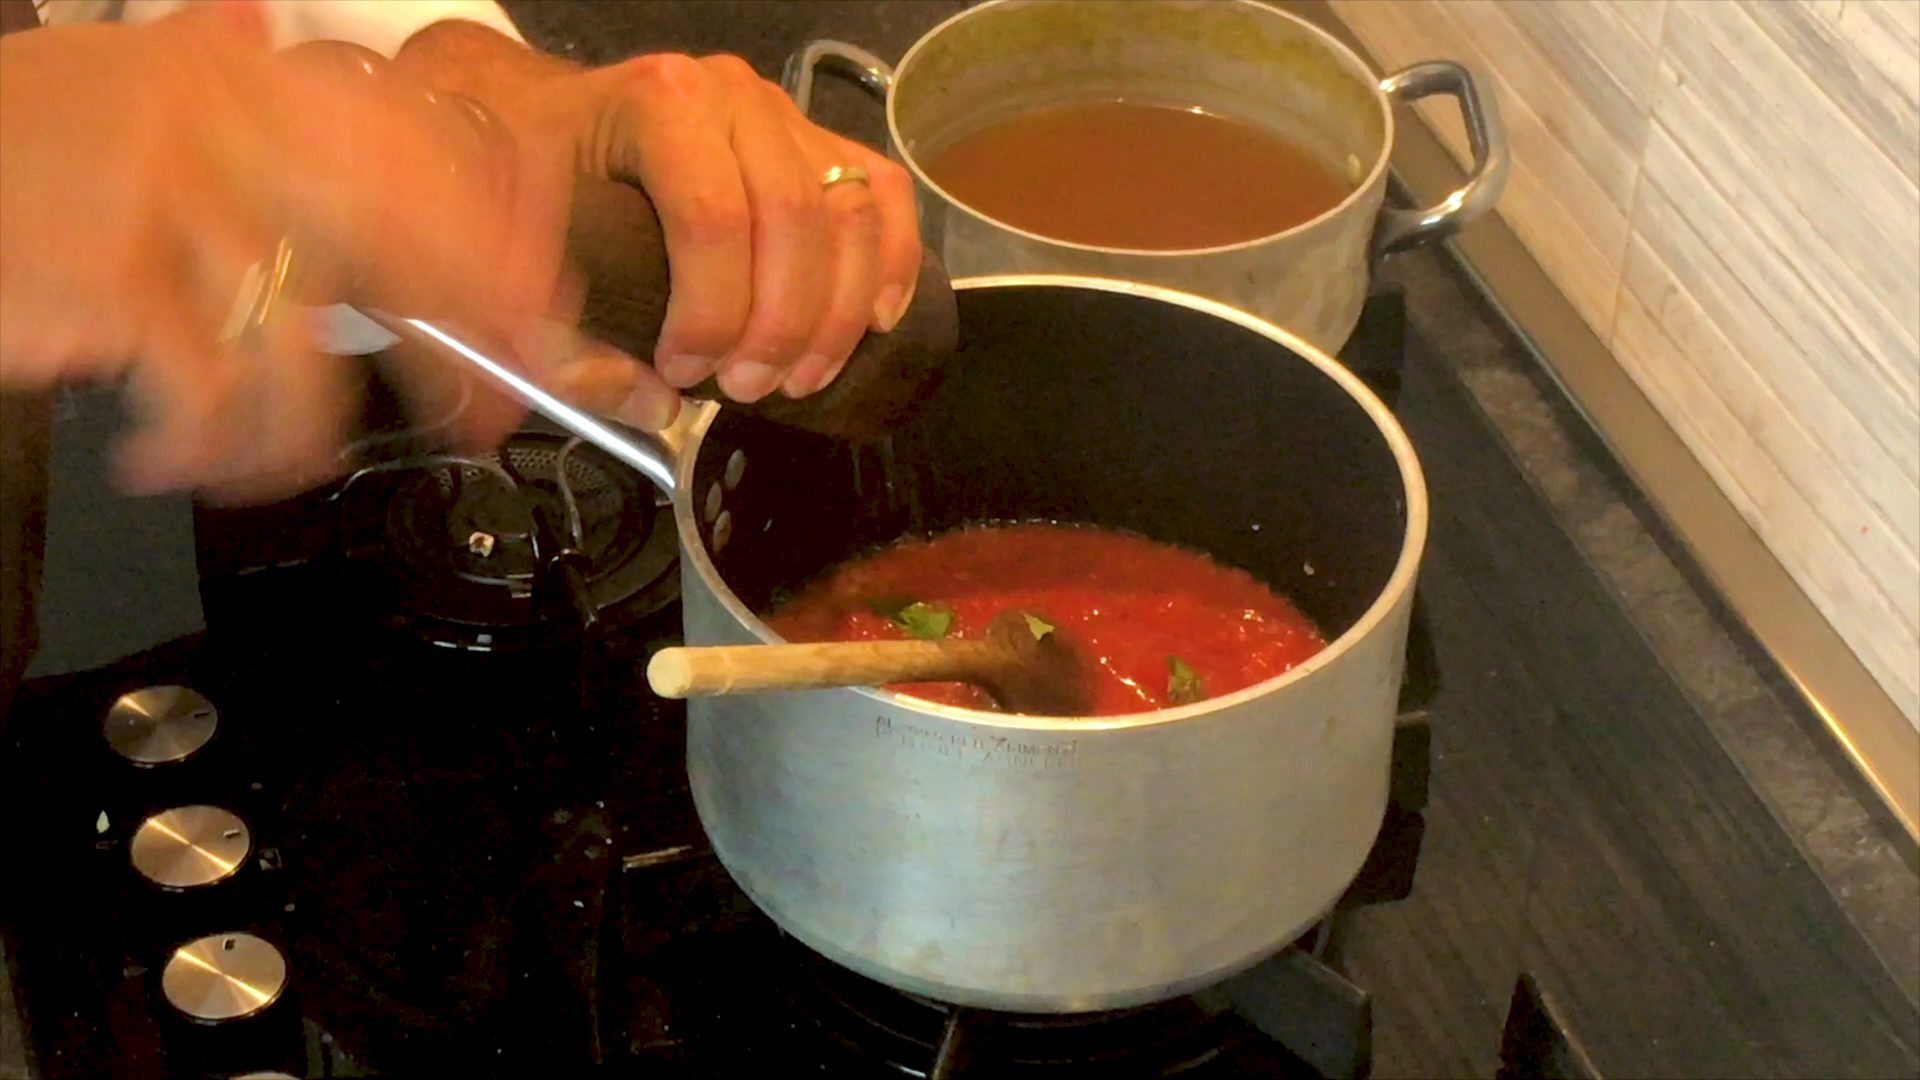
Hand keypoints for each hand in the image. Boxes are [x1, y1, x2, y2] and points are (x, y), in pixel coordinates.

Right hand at [0, 8, 577, 500]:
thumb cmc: (21, 153)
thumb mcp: (148, 97)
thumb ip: (276, 125)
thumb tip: (411, 144)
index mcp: (250, 75)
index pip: (420, 160)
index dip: (496, 249)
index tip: (538, 316)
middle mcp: (224, 119)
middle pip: (400, 254)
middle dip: (459, 355)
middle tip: (487, 419)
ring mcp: (170, 196)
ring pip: (306, 350)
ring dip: (307, 440)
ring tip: (280, 467)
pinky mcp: (114, 277)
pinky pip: (212, 395)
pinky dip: (206, 451)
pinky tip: (173, 462)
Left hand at [393, 25, 922, 405]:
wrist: (556, 121)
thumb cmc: (540, 185)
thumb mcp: (523, 267)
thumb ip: (574, 351)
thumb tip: (659, 408)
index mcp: (657, 106)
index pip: (712, 217)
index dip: (709, 313)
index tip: (682, 373)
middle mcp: (734, 97)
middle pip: (795, 218)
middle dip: (780, 325)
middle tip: (748, 390)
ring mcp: (787, 115)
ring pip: (851, 214)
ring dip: (837, 315)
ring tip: (799, 379)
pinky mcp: (820, 140)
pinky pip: (884, 195)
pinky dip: (893, 264)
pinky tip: (874, 323)